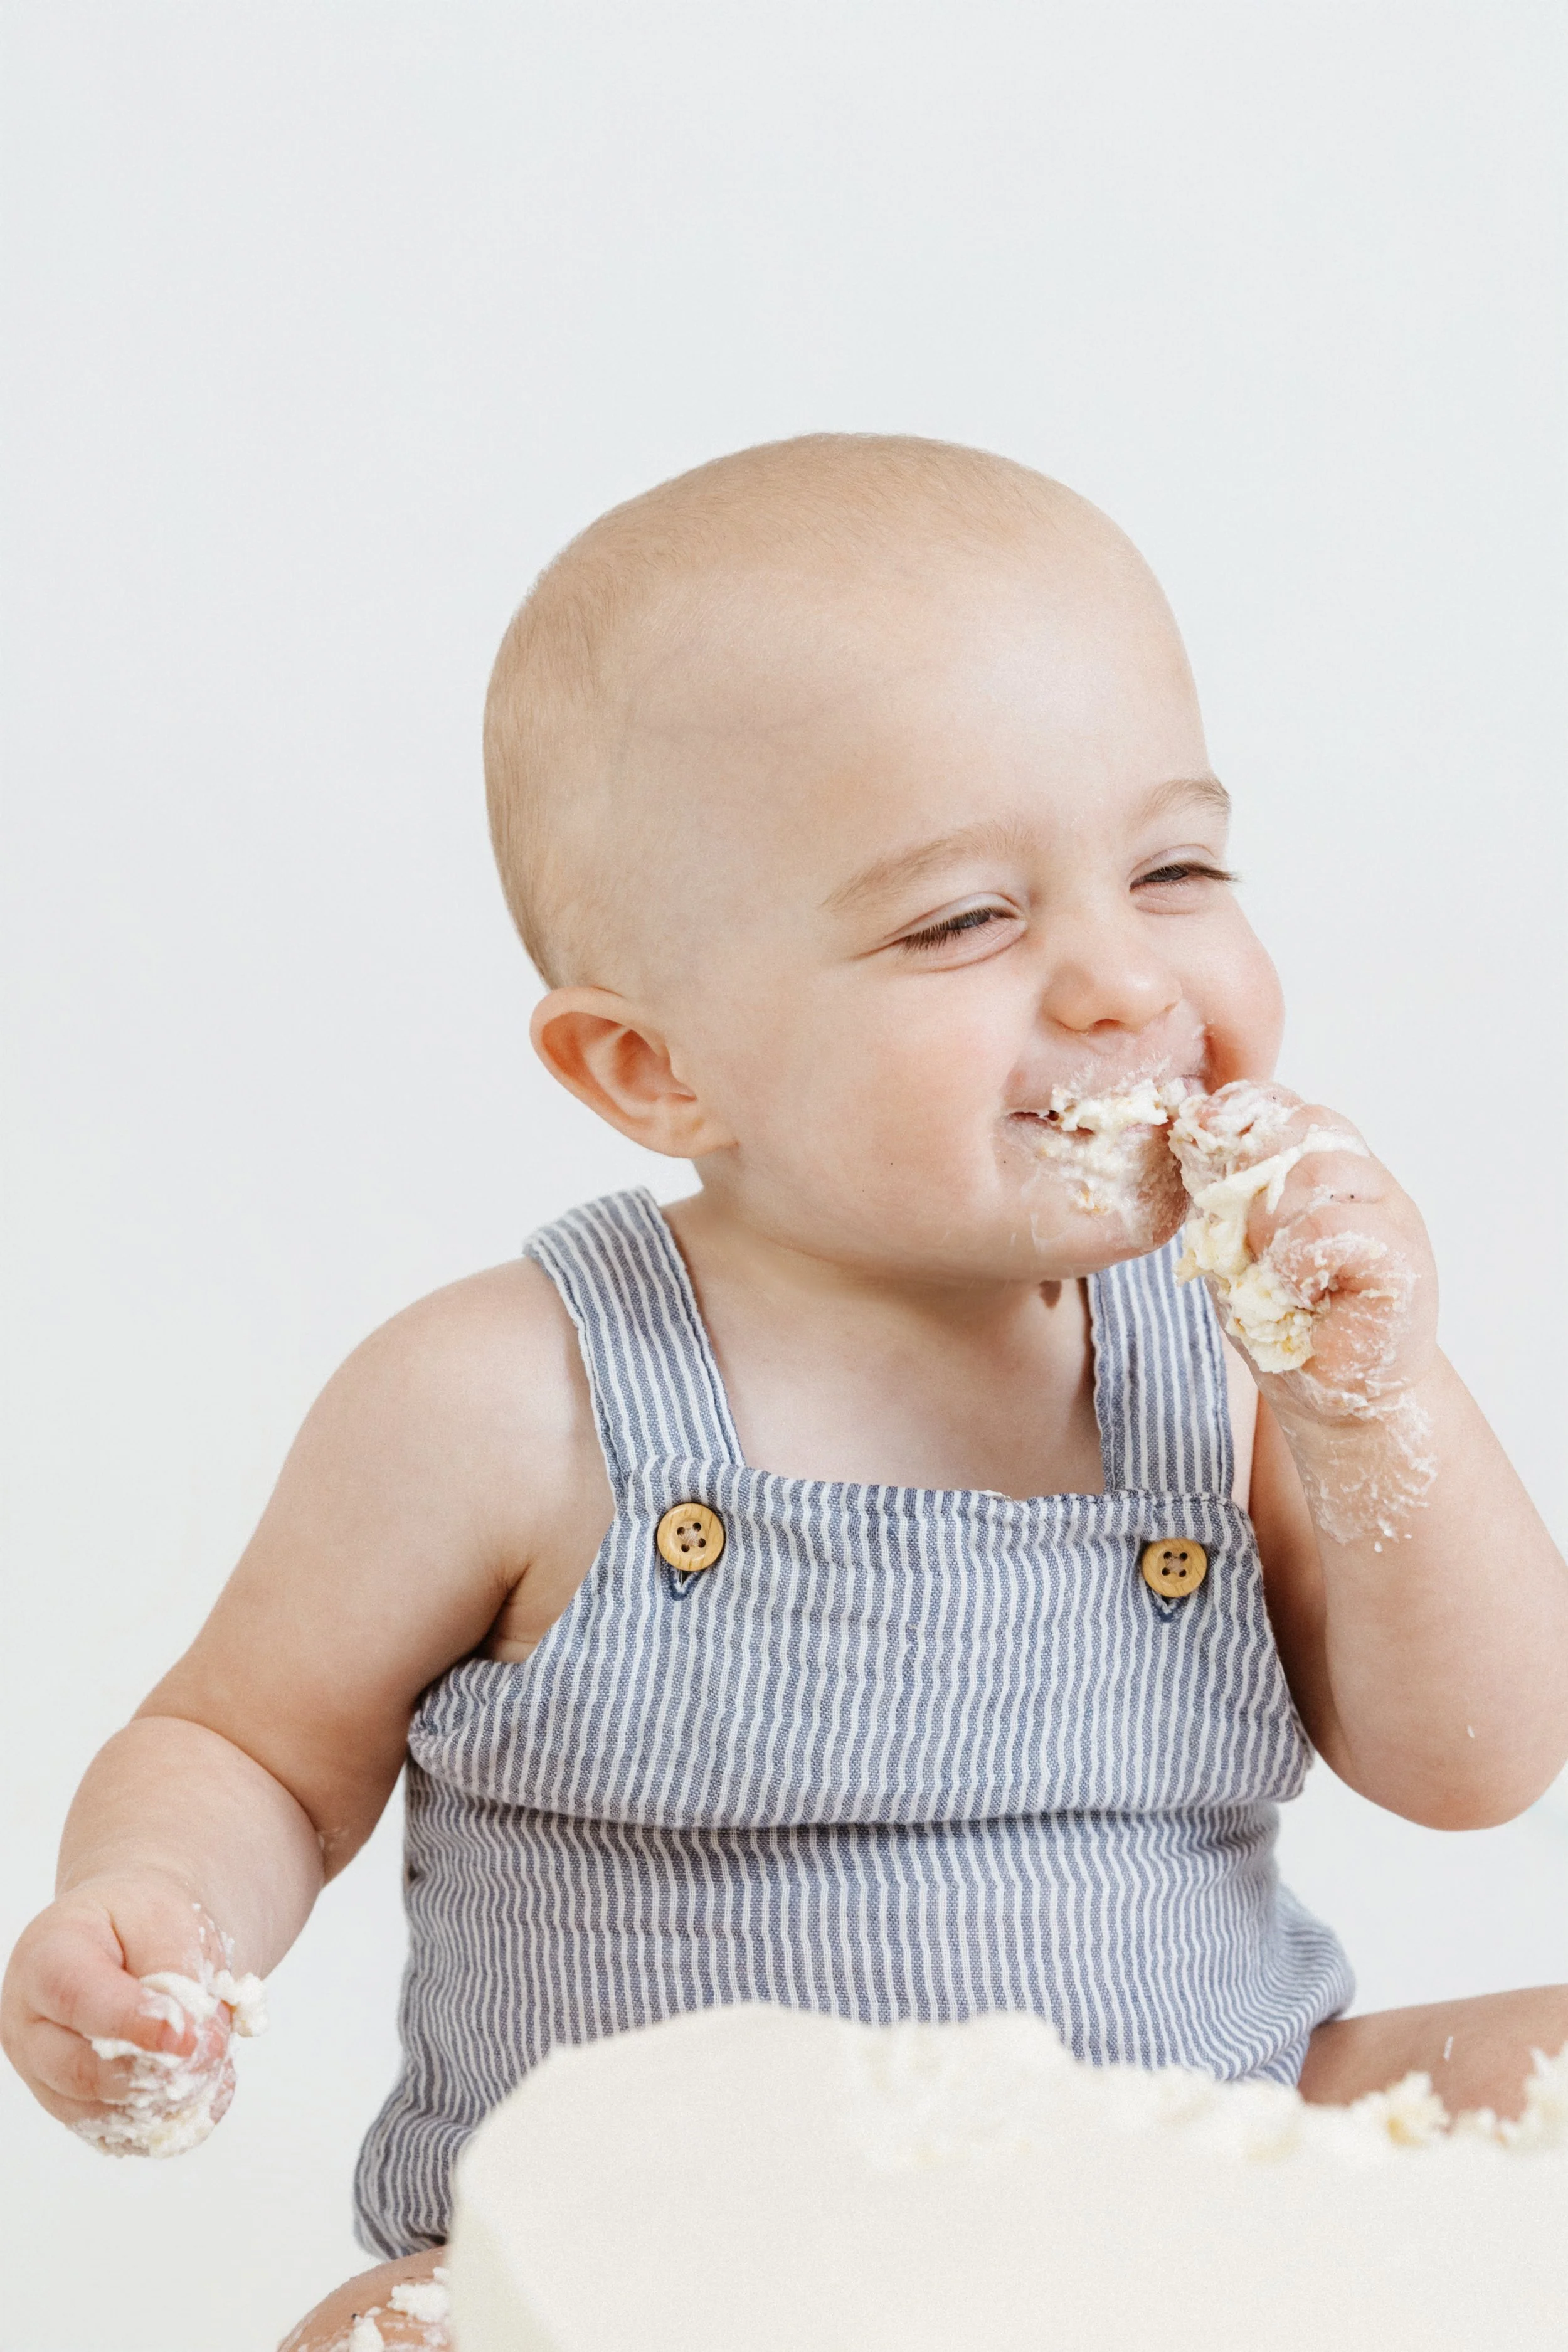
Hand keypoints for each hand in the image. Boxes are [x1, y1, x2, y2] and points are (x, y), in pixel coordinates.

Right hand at [1, 1873, 237, 2149]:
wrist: (136, 1939)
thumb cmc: (144, 1924)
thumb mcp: (169, 1922)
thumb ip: (180, 1979)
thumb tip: (197, 2047)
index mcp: (45, 1960)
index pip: (77, 1998)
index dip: (132, 2022)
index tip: (185, 2035)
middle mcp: (32, 2028)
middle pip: (81, 2072)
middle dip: (156, 2071)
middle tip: (214, 2050)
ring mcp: (47, 2077)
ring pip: (102, 2116)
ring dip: (169, 2098)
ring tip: (214, 2060)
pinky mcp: (77, 2110)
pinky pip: (121, 2136)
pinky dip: (170, 2119)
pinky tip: (205, 2089)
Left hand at [1173, 1081, 1437, 1421]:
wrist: (1332, 1395)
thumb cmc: (1283, 1318)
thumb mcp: (1233, 1244)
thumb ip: (1220, 1192)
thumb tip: (1188, 1135)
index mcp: (1326, 1167)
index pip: (1287, 1103)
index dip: (1240, 1111)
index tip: (1200, 1137)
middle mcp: (1366, 1180)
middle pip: (1307, 1123)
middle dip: (1254, 1166)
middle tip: (1243, 1228)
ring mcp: (1392, 1215)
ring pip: (1318, 1170)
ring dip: (1273, 1219)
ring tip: (1270, 1266)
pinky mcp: (1403, 1260)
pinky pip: (1333, 1228)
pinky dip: (1295, 1258)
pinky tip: (1294, 1289)